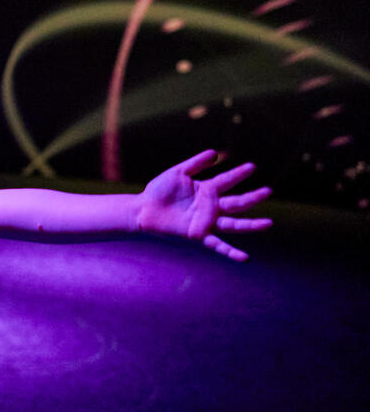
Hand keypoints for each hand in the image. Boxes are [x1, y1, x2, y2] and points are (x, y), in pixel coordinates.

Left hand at [135, 149, 272, 261]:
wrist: (143, 209)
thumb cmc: (159, 190)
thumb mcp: (178, 172)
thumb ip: (196, 163)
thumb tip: (216, 152)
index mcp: (207, 190)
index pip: (227, 180)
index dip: (239, 174)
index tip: (253, 166)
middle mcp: (211, 206)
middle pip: (237, 202)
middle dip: (252, 197)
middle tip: (268, 191)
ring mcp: (206, 221)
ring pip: (234, 224)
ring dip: (251, 225)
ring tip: (269, 223)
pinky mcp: (198, 234)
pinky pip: (218, 245)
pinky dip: (231, 252)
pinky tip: (246, 259)